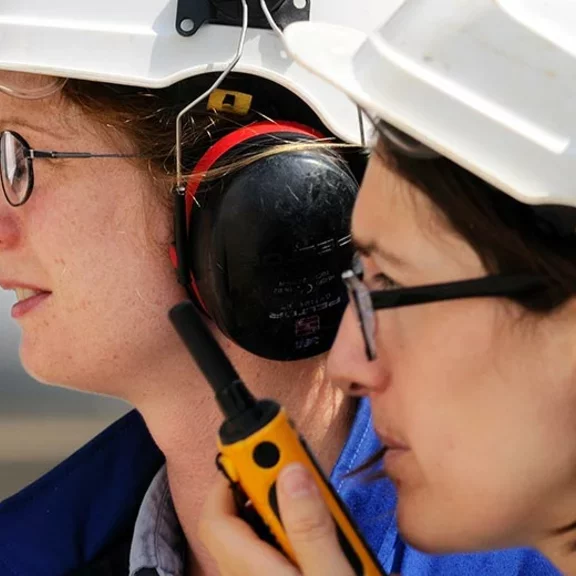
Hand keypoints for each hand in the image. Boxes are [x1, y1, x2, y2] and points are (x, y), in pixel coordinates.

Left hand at [199, 463, 375, 575]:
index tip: (257, 445)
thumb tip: (289, 473)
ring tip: (313, 495)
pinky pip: (270, 549)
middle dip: (260, 485)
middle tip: (294, 465)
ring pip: (255, 532)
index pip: (217, 514)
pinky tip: (317, 531)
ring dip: (277, 505)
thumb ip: (311, 525)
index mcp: (252, 571)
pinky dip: (287, 528)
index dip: (231, 474)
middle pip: (236, 518)